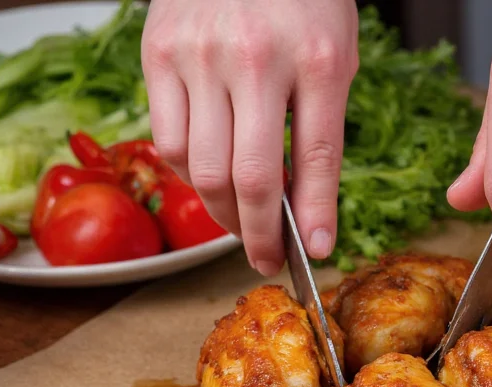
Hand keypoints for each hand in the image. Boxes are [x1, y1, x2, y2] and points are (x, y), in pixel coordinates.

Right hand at [141, 0, 358, 274]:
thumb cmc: (301, 1)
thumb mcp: (334, 58)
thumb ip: (321, 130)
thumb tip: (309, 212)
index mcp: (317, 60)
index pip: (317, 159)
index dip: (315, 217)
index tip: (315, 253)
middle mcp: (256, 59)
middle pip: (251, 178)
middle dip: (260, 234)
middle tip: (267, 256)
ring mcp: (199, 56)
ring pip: (201, 170)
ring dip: (223, 213)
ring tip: (242, 223)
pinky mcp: (158, 54)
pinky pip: (167, 141)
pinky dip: (189, 174)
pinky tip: (211, 176)